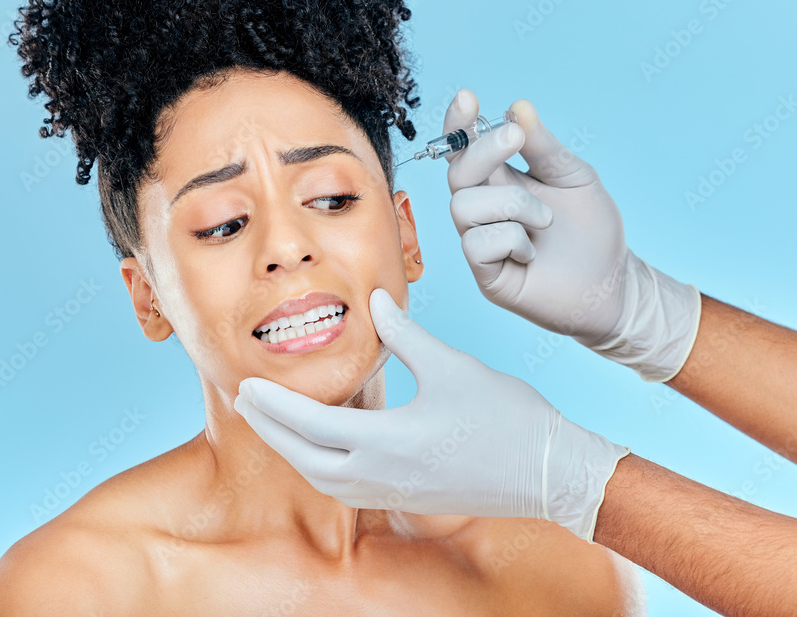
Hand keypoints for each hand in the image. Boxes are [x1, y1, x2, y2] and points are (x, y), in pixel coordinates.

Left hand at [233, 287, 629, 541]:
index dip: (275, 406)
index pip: (312, 425)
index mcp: (390, 441)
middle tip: (246, 402)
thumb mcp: (451, 365)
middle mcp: (383, 475)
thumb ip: (404, 334)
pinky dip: (320, 465)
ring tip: (274, 421)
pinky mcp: (406, 497)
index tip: (246, 386)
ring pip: (323, 479)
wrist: (550, 472)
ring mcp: (394, 492)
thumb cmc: (506, 417)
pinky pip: (346, 486)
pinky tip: (320, 444)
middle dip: (271, 430)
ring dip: (293, 451)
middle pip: (306, 459)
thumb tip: (377, 299)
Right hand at [444, 90, 700, 381]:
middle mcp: (484, 208)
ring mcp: (481, 241)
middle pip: (457, 172)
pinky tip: (531, 251)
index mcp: (500, 180)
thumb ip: (543, 146)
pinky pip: (476, 244)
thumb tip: (517, 108)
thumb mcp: (574, 176)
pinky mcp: (485, 274)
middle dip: (483, 150)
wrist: (612, 283)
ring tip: (545, 221)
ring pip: (463, 207)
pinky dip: (510, 240)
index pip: (465, 148)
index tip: (467, 98)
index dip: (459, 124)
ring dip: (511, 205)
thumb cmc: (591, 231)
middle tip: (515, 138)